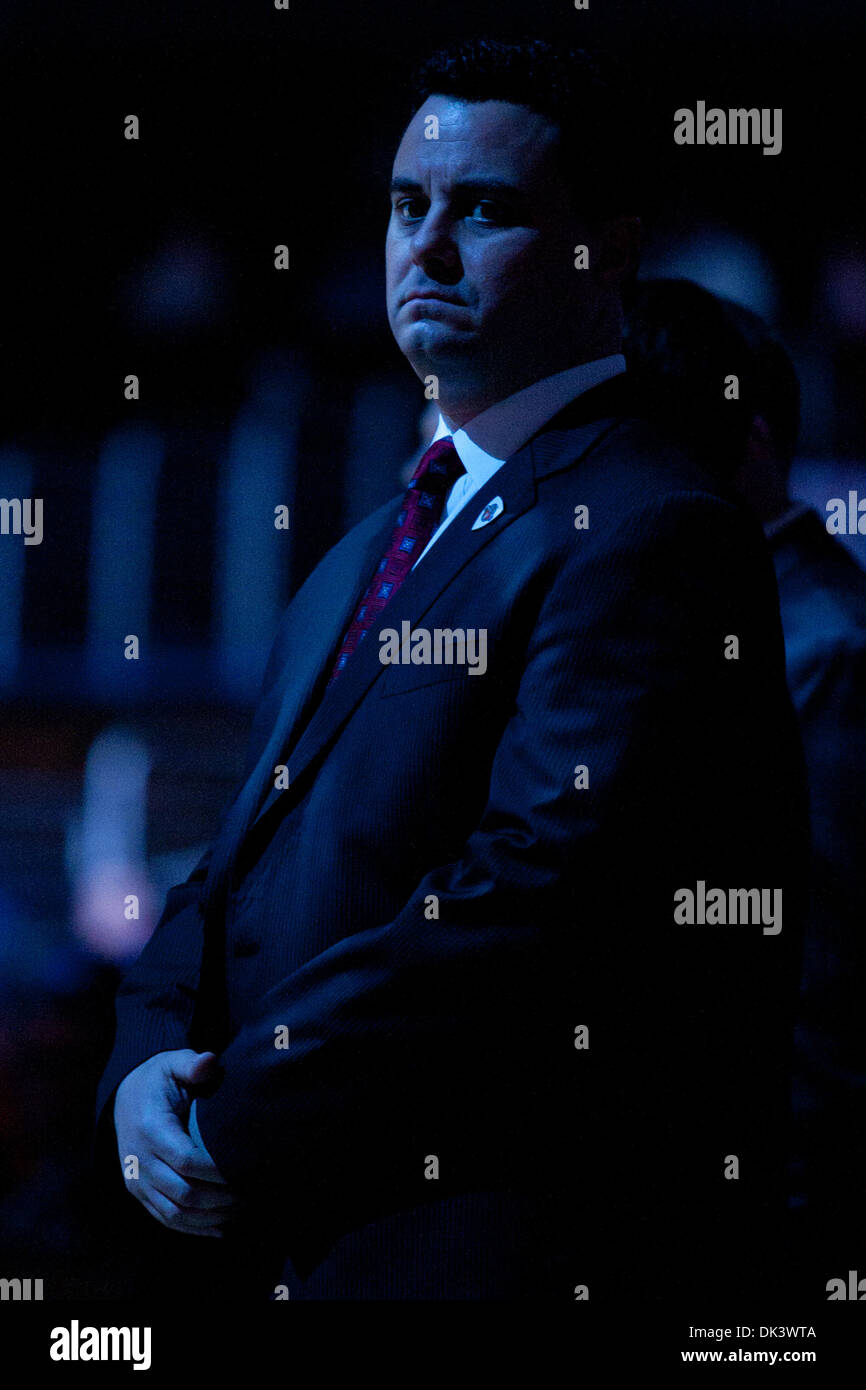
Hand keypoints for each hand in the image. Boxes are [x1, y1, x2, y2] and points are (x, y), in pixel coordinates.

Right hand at [113, 1049, 235, 1237]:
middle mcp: (139, 1160)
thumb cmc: (157, 1080)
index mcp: (150, 1129)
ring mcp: (136, 1180)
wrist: (123, 1098)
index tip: (244, 1170)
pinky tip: (220, 1228)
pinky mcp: (138, 1192)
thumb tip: (210, 1061)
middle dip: (219, 1199)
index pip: (186, 1161)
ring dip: (209, 1218)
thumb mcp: (173, 1064)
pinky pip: (164, 1218)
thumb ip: (192, 1064)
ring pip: (174, 1213)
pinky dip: (193, 1228)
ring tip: (239, 1210)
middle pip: (183, 1193)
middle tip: (249, 1194)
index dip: (217, 1172)